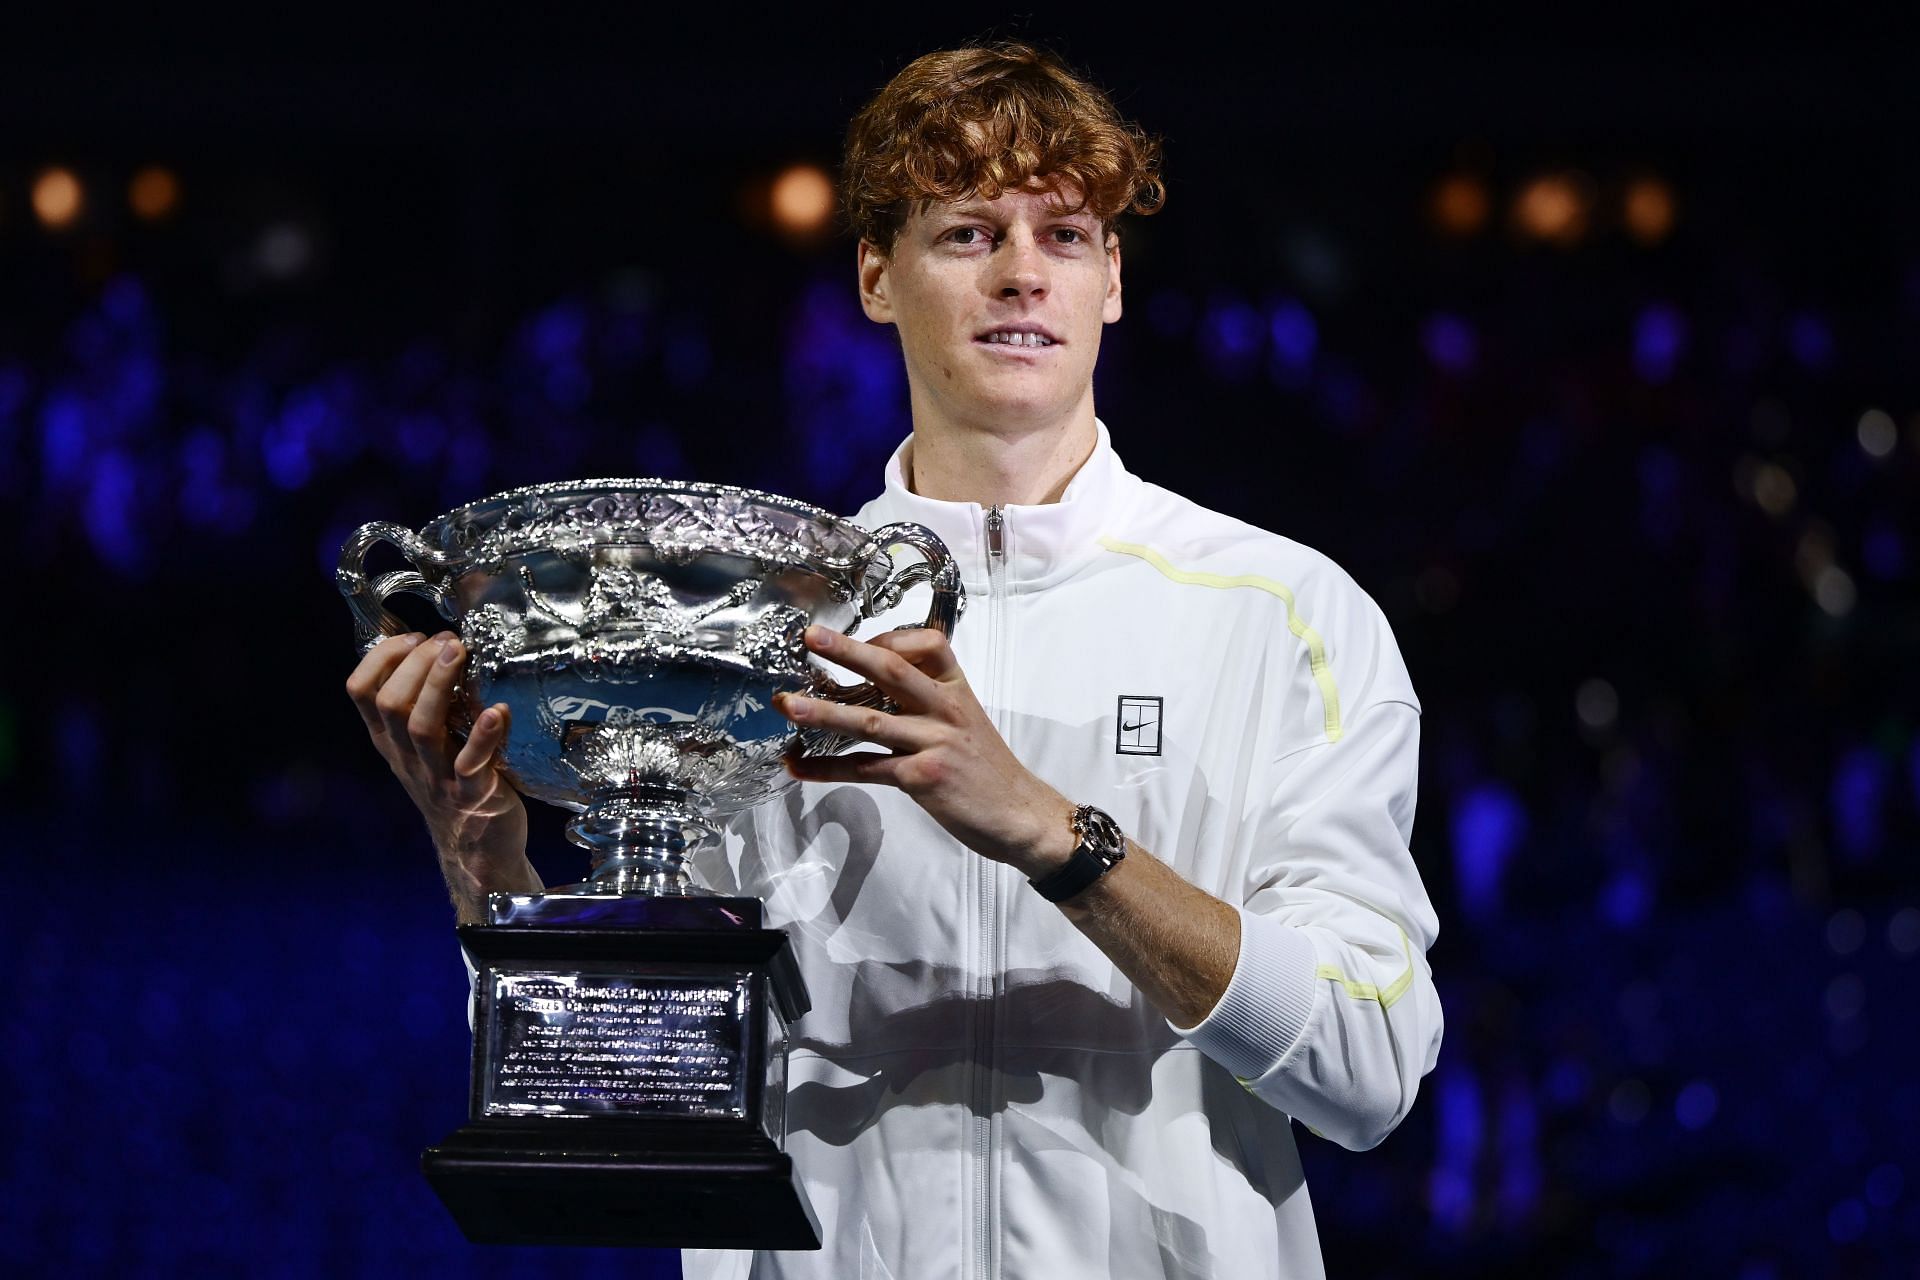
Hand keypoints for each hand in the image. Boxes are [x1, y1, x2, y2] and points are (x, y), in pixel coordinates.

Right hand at [345, 631, 534, 917]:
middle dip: (416, 664)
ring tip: (460, 653)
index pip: (360, 692)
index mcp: (390, 741)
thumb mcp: (428, 746)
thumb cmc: (455, 785)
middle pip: (390, 704)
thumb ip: (426, 705)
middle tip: (447, 641)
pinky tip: (497, 712)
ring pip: (422, 728)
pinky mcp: (471, 796)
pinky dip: (483, 736)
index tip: (413, 636)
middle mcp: (406, 757)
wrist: (478, 851)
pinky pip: (470, 765)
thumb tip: (439, 646)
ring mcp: (436, 777)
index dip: (381, 657)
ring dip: (439, 685)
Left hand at [774, 626, 1075, 877]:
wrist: (1021, 815)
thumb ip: (930, 702)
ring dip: (824, 711)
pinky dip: (828, 768)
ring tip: (788, 704)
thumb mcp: (968, 722)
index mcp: (958, 691)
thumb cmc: (990, 771)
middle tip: (810, 637)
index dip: (889, 638)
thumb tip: (878, 688)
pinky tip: (800, 766)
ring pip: (870, 720)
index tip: (860, 641)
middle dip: (847, 652)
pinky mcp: (922, 778)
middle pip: (892, 671)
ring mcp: (934, 743)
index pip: (928, 645)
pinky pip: (866, 768)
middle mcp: (946, 710)